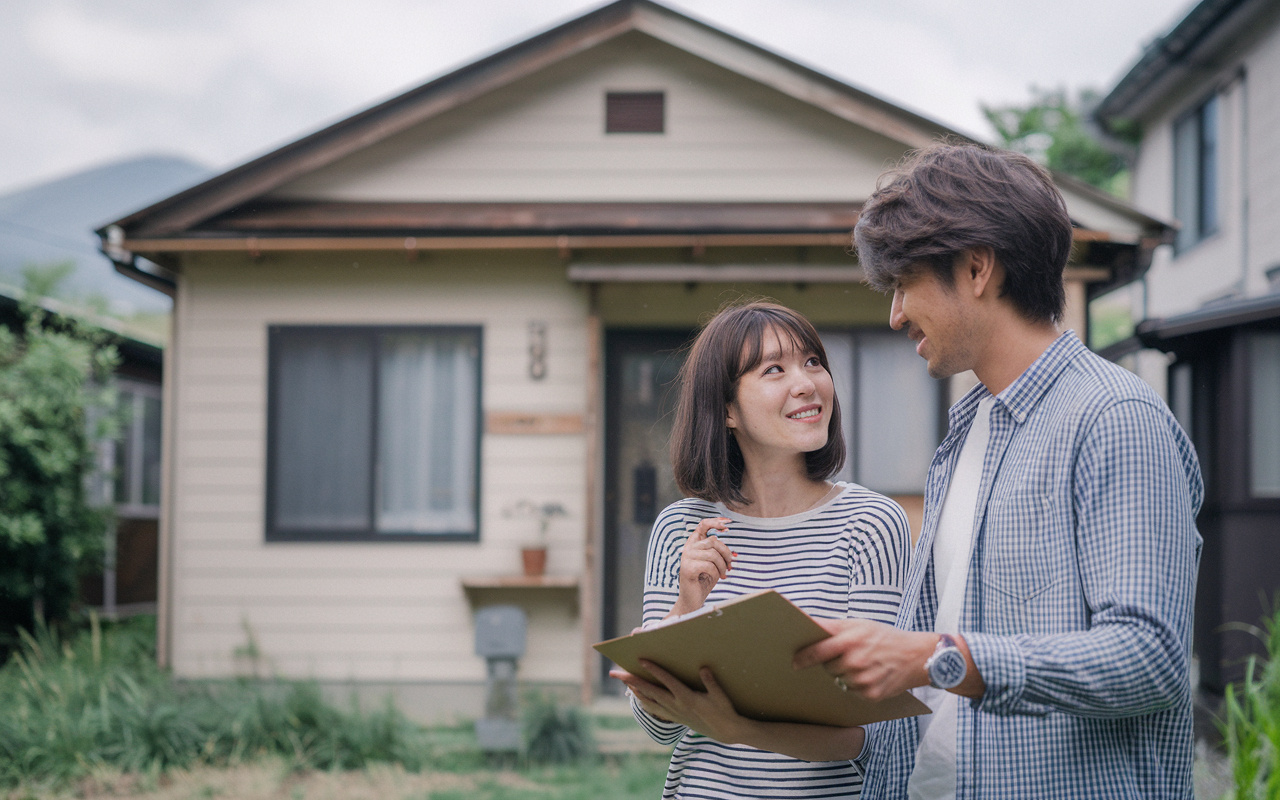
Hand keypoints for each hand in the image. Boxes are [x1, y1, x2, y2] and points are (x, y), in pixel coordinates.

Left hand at [611, 660, 744, 742]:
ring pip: (648, 701)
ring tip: (624, 682)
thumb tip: (703, 668)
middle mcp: (676, 705)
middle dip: (631, 680)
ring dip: (635, 691)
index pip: (666, 681)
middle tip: (616, 673)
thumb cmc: (723, 710)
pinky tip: (638, 697)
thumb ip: (711, 682)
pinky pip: (654, 709)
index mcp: (686, 697)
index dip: (653, 670)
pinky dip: (644, 702)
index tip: (641, 660)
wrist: (725, 731)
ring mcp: (673, 712)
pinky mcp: (675, 717)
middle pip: (649, 691)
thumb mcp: (720, 696)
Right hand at [669, 518, 735, 616]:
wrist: (693, 599)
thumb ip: (719, 554)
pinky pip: (709, 565)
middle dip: (726, 553)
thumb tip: (734, 554)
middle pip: (714, 541)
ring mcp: (686, 557)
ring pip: (713, 554)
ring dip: (722, 565)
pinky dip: (717, 573)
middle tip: (730, 565)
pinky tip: (717, 578)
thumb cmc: (704, 580)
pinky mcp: (687, 568)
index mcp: (694, 543)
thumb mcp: (714, 563)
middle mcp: (688, 548)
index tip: (728, 524)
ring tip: (723, 574)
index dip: (715, 522)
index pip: (703, 525)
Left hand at [792, 618, 935, 701]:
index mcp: (849, 640)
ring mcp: (863, 679)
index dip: (802, 657)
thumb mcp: (858, 624)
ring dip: (844, 675)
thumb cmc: (884, 637)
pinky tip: (869, 675)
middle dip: (831, 662)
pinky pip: (852, 692)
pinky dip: (856, 686)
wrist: (917, 656)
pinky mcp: (870, 695)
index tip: (793, 661)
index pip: (816, 651)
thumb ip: (832, 626)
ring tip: (861, 664)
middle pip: (827, 667)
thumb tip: (805, 623)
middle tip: (846, 655)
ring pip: (838, 681)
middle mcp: (855, 660)